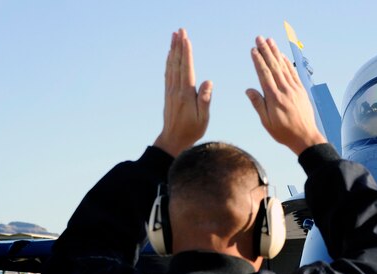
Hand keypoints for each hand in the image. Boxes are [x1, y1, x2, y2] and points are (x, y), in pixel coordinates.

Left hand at [154, 28, 212, 156]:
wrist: (173, 140)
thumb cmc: (191, 131)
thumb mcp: (203, 118)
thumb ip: (205, 99)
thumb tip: (208, 81)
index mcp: (186, 94)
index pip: (187, 69)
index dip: (187, 53)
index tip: (186, 39)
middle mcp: (176, 89)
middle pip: (177, 63)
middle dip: (179, 46)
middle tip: (180, 30)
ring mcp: (171, 91)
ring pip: (171, 66)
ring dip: (173, 50)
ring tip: (174, 36)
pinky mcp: (169, 93)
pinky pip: (168, 73)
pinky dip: (169, 61)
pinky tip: (170, 54)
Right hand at [246, 36, 325, 155]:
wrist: (305, 137)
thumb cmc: (284, 132)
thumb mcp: (267, 122)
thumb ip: (258, 105)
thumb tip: (249, 90)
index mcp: (274, 98)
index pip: (264, 75)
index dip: (258, 61)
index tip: (253, 50)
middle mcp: (284, 90)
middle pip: (273, 66)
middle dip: (265, 51)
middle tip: (259, 38)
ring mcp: (294, 89)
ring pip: (283, 67)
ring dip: (276, 52)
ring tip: (270, 41)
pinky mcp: (301, 91)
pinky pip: (293, 73)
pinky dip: (287, 63)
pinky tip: (282, 55)